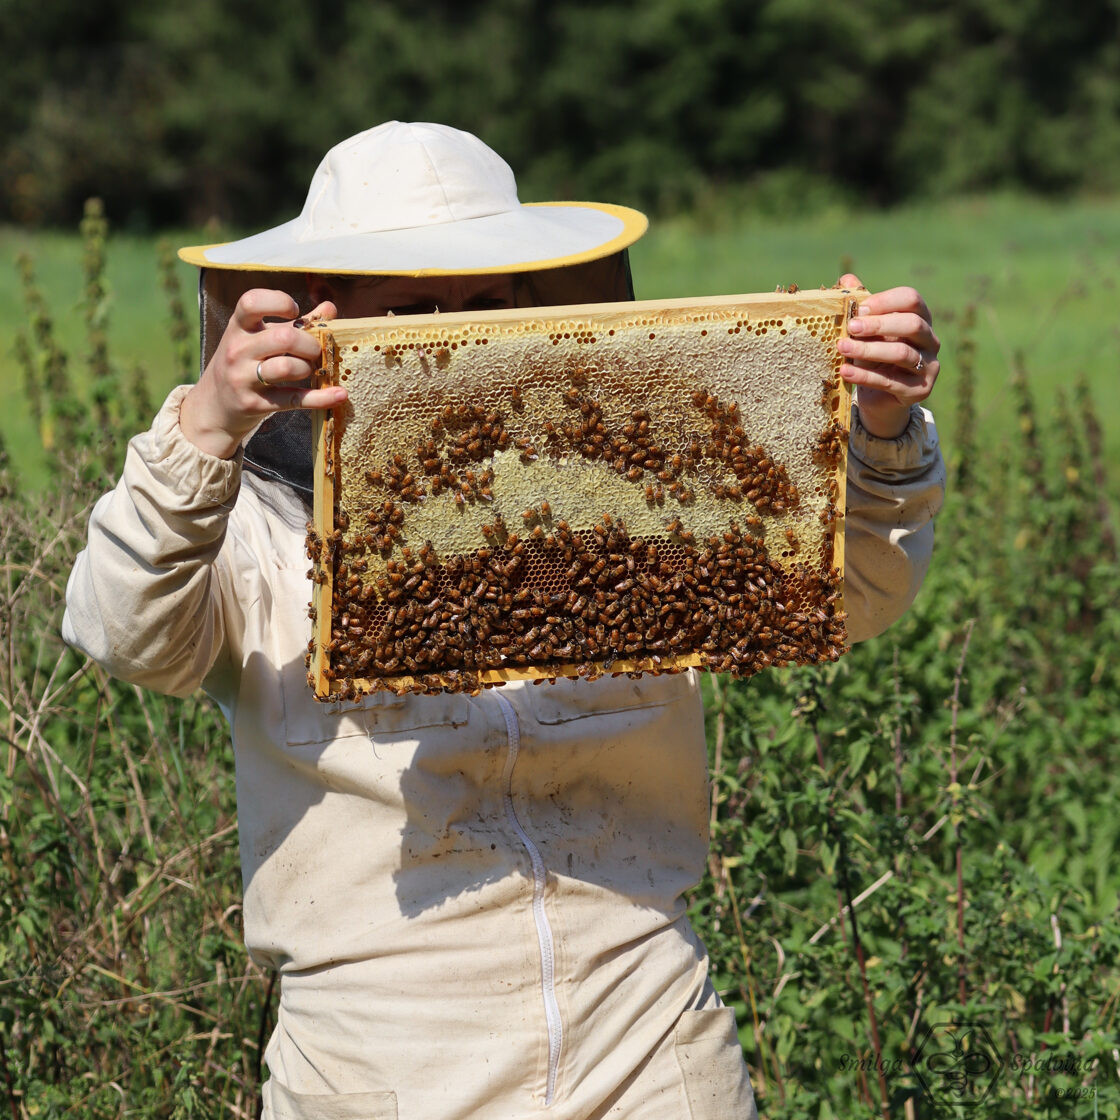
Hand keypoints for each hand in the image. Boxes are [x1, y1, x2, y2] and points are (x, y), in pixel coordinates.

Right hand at [179, 289, 346, 458]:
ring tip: (311, 369)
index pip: (251, 302)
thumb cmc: (245, 363)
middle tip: (315, 351)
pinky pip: (293, 399)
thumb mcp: (260, 338)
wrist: (215, 406)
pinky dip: (321, 397)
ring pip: (286, 367)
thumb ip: (296, 323)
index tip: (294, 311)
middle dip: (309, 344)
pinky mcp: (254, 404)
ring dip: (308, 368)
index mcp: (239, 327)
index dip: (279, 302)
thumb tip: (330, 308)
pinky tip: (339, 395)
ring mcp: (242, 378)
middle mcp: (236, 350)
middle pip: (282, 338)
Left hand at [835, 274, 939, 438]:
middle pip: (912, 324)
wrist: (880, 400)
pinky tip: (845, 371)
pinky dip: (865, 375)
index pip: (912, 300)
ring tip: (842, 347)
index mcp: (920, 319)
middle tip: (851, 327)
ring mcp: (929, 366)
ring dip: (868, 350)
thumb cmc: (873, 358)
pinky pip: (891, 381)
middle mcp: (931, 341)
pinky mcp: (920, 390)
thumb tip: (847, 279)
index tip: (860, 308)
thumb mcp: (866, 333)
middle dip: (879, 324)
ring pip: (902, 353)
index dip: (886, 301)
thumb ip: (861, 307)